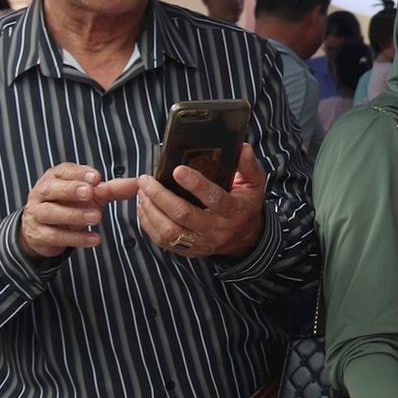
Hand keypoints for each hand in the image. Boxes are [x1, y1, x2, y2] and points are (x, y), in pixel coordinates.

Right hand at [17, 163, 114, 259]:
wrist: (44, 229)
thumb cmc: (71, 204)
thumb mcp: (92, 195)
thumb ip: (113, 189)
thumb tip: (139, 183)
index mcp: (55, 177)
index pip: (63, 171)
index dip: (78, 173)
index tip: (96, 178)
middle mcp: (42, 193)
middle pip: (50, 189)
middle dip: (70, 190)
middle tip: (90, 193)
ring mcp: (36, 214)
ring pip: (50, 212)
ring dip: (73, 215)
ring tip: (96, 217)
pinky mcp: (38, 234)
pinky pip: (54, 236)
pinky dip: (75, 238)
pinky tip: (94, 239)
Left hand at [129, 143, 267, 259]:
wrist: (245, 238)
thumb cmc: (246, 206)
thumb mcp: (254, 184)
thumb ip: (248, 165)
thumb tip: (243, 147)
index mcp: (233, 210)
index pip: (214, 198)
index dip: (195, 184)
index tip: (177, 170)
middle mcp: (216, 228)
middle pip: (184, 215)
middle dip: (161, 196)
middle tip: (146, 180)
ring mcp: (201, 242)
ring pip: (169, 231)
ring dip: (151, 210)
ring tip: (143, 192)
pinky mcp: (188, 250)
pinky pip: (162, 241)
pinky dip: (148, 223)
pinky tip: (144, 207)